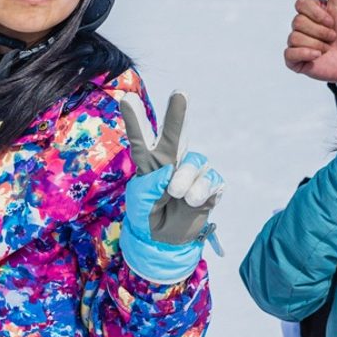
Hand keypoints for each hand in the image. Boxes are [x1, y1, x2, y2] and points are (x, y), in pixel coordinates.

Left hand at [122, 91, 224, 246]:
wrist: (165, 242)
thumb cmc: (147, 217)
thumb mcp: (140, 202)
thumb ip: (151, 183)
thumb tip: (172, 171)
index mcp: (149, 163)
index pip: (142, 139)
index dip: (135, 120)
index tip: (126, 98)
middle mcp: (171, 162)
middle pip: (175, 134)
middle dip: (176, 114)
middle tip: (179, 93)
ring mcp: (192, 172)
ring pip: (195, 161)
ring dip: (186, 178)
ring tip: (177, 195)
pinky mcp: (209, 186)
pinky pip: (211, 179)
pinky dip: (202, 191)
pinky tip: (193, 201)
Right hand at [283, 0, 336, 85]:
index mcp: (309, 11)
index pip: (300, 4)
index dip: (318, 14)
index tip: (332, 20)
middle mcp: (300, 25)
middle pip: (298, 22)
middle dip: (321, 31)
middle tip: (333, 36)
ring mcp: (297, 43)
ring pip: (295, 38)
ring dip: (318, 44)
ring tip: (328, 48)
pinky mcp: (295, 60)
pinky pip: (289, 54)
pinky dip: (305, 54)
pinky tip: (318, 56)